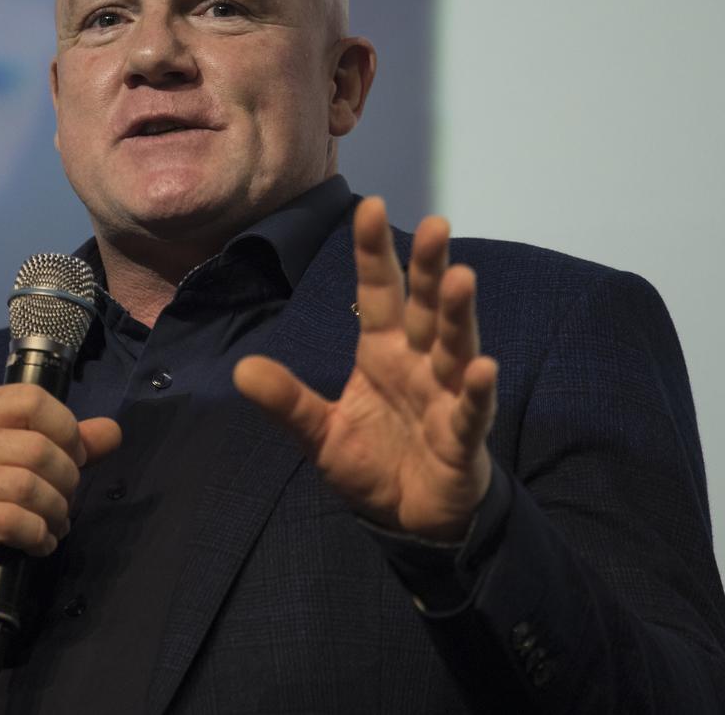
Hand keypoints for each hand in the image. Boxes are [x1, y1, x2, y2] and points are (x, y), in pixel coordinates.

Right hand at [0, 383, 121, 616]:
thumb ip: (57, 443)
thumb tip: (112, 431)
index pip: (30, 399)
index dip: (66, 428)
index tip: (74, 457)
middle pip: (36, 447)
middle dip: (66, 479)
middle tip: (65, 501)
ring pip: (27, 484)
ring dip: (55, 511)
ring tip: (55, 525)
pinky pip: (9, 521)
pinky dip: (37, 534)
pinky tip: (39, 543)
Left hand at [234, 197, 496, 540]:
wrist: (409, 518)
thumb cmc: (372, 463)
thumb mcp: (320, 433)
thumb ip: (288, 401)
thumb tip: (241, 369)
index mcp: (382, 352)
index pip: (378, 293)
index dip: (373, 253)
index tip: (370, 206)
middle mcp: (419, 362)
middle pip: (424, 307)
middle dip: (428, 267)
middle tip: (435, 223)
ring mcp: (445, 396)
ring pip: (454, 347)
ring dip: (458, 315)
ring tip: (461, 277)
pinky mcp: (462, 437)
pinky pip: (470, 411)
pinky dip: (477, 391)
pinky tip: (482, 367)